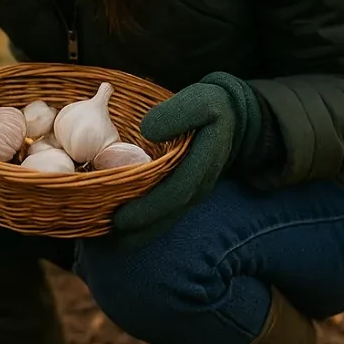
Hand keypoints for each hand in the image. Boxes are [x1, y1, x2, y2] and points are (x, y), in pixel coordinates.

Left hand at [109, 72, 260, 246]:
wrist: (235, 118)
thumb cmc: (212, 106)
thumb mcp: (201, 101)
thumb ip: (178, 113)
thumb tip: (147, 130)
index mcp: (202, 163)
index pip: (174, 193)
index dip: (148, 209)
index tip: (121, 220)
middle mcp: (199, 184)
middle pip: (169, 214)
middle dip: (140, 230)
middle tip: (109, 240)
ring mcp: (194, 189)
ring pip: (168, 218)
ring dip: (142, 232)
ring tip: (112, 242)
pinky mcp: (186, 189)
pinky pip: (167, 211)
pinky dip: (148, 222)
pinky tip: (125, 228)